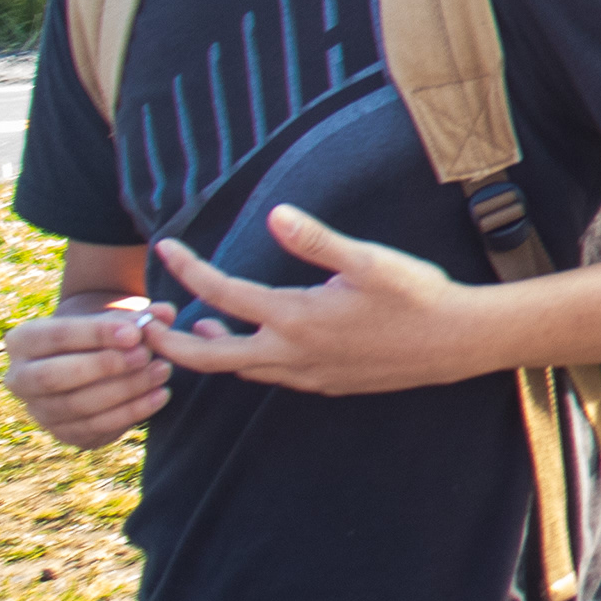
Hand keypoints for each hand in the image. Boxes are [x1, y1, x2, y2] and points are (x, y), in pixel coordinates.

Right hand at [4, 298, 170, 447]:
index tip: (136, 333)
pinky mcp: (63, 433)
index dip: (96, 334)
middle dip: (104, 366)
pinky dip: (131, 412)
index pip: (56, 336)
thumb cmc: (103, 332)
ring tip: (162, 371)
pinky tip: (160, 395)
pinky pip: (95, 428)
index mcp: (22, 341)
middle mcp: (19, 379)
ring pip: (76, 406)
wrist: (94, 358)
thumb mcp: (115, 318)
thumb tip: (165, 313)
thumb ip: (140, 315)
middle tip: (146, 355)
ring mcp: (39, 410)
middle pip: (55, 376)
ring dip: (124, 390)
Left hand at [144, 208, 495, 397]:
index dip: (187, 269)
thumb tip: (275, 216)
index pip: (221, 294)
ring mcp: (307, 375)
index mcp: (295, 319)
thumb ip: (317, 240)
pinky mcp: (326, 384)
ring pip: (239, 369)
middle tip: (142, 324)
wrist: (458, 342)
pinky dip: (247, 358)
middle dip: (167, 341)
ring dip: (209, 348)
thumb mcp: (369, 260)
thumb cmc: (417, 295)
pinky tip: (259, 339)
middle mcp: (291, 355)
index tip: (164, 248)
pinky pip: (270, 376)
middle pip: (209, 356)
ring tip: (197, 323)